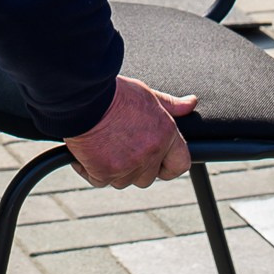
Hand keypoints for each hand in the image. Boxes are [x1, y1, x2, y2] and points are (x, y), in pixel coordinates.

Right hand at [65, 75, 195, 188]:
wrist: (82, 97)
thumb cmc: (114, 93)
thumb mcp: (147, 95)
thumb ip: (170, 105)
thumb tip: (191, 104)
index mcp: (165, 134)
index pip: (180, 163)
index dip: (169, 166)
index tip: (159, 164)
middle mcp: (149, 153)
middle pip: (148, 177)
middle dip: (136, 167)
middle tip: (120, 147)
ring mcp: (127, 165)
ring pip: (123, 181)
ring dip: (113, 169)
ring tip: (103, 145)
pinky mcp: (103, 172)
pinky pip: (99, 181)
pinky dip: (90, 170)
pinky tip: (87, 151)